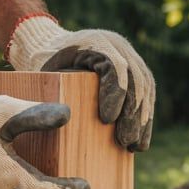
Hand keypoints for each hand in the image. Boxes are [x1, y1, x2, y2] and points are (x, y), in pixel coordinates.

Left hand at [7, 15, 154, 150]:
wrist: (49, 44)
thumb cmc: (43, 63)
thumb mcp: (43, 74)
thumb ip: (51, 91)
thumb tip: (62, 121)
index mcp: (95, 41)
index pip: (114, 67)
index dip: (115, 93)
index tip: (107, 121)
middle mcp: (116, 44)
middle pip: (135, 79)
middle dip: (132, 113)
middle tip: (125, 141)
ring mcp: (128, 54)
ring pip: (145, 87)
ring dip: (143, 119)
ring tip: (136, 146)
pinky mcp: (133, 67)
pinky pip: (145, 91)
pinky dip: (144, 115)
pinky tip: (141, 139)